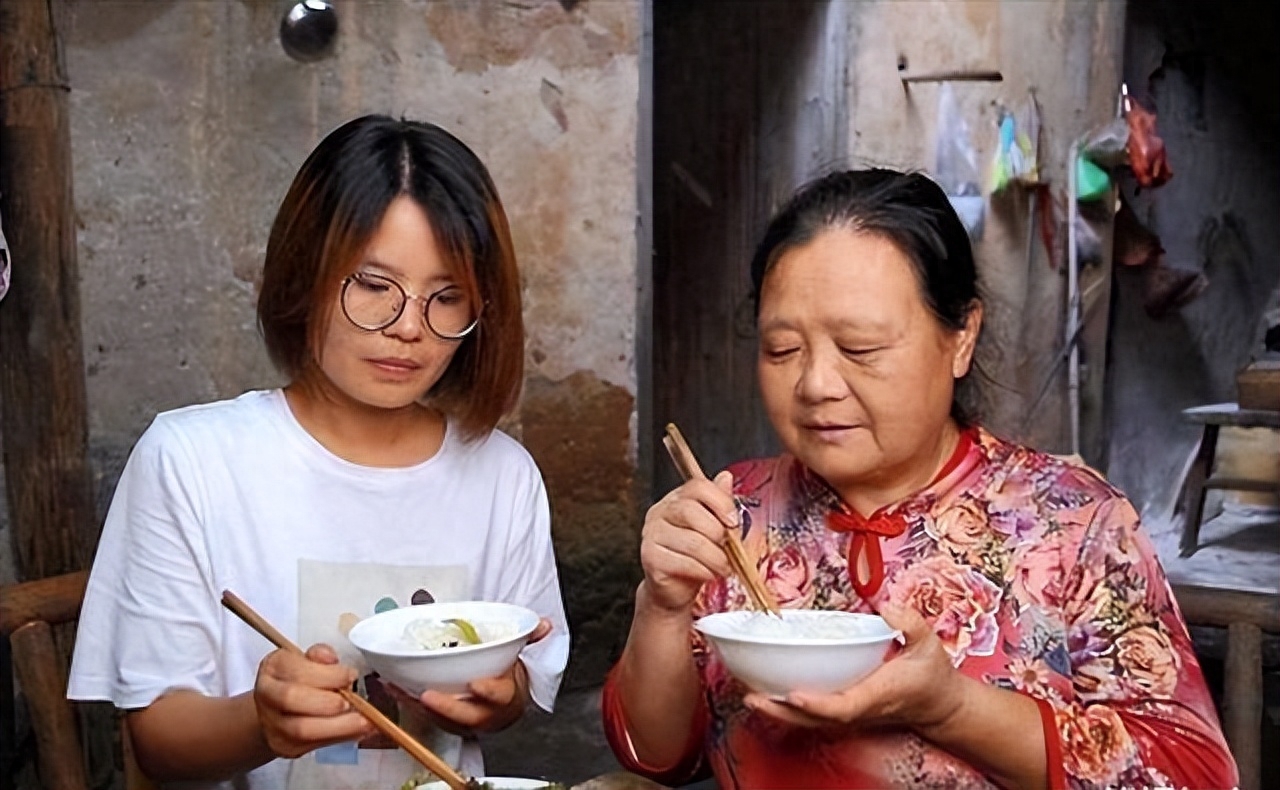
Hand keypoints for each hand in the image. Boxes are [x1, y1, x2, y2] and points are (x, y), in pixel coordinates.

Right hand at [253, 644, 374, 758]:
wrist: (281, 707)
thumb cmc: (301, 679)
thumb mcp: (310, 659)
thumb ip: (321, 655)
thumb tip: (330, 659)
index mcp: (274, 666)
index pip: (297, 671)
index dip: (328, 675)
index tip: (351, 676)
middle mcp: (267, 695)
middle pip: (291, 699)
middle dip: (326, 702)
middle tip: (352, 703)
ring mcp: (272, 724)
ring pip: (300, 730)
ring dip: (337, 726)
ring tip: (362, 721)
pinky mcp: (283, 746)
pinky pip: (311, 746)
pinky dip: (339, 738)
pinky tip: (357, 731)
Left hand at [408, 617, 553, 734]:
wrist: (504, 709)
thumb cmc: (507, 681)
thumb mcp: (520, 659)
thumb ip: (529, 640)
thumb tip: (544, 624)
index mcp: (503, 697)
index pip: (499, 696)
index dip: (488, 692)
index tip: (476, 684)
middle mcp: (484, 712)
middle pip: (466, 715)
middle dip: (446, 707)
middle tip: (428, 696)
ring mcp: (463, 719)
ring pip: (441, 718)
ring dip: (419, 705)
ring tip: (401, 689)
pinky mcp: (445, 720)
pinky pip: (424, 714)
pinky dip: (407, 701)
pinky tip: (393, 687)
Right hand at [639, 470, 739, 612]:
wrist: (675, 588)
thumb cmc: (694, 556)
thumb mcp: (711, 527)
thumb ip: (718, 503)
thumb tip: (725, 477)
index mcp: (675, 500)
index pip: (697, 486)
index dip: (720, 502)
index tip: (733, 522)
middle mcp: (659, 513)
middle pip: (691, 511)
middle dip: (717, 533)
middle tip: (728, 548)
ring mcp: (651, 535)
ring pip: (692, 541)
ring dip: (715, 558)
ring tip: (723, 566)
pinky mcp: (650, 558)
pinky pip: (684, 562)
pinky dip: (703, 571)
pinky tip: (708, 574)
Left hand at [743, 603, 968, 734]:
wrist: (938, 705)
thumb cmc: (931, 675)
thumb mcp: (929, 643)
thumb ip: (910, 623)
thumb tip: (886, 606)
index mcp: (877, 694)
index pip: (844, 706)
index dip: (818, 704)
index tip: (794, 694)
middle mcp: (859, 708)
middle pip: (815, 719)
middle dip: (782, 711)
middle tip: (751, 696)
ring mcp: (850, 714)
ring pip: (809, 720)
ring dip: (778, 711)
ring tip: (748, 694)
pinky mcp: (844, 711)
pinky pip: (811, 715)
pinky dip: (787, 708)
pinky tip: (766, 692)